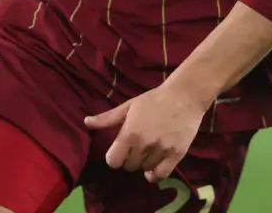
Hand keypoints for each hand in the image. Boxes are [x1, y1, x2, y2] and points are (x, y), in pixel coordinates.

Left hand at [84, 80, 209, 182]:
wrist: (185, 96)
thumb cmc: (154, 99)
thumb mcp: (129, 106)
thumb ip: (107, 118)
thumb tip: (86, 122)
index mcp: (129, 134)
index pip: (113, 161)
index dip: (114, 157)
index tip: (120, 150)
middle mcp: (144, 145)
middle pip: (128, 166)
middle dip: (130, 158)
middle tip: (136, 147)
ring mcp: (161, 151)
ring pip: (144, 169)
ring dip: (144, 163)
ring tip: (148, 150)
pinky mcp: (176, 155)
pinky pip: (161, 175)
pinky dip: (154, 174)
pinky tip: (153, 167)